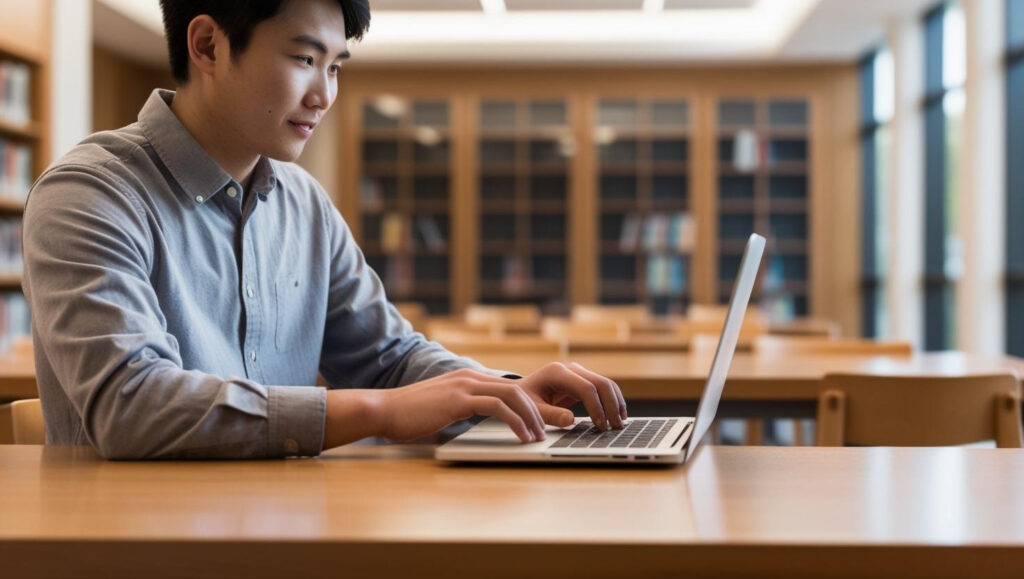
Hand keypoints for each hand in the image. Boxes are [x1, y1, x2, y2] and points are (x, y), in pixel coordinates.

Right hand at [369, 369, 547, 443]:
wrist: (383, 410)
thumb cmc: (408, 416)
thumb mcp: (442, 408)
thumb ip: (461, 410)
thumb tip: (476, 423)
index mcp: (467, 378)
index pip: (507, 388)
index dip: (527, 406)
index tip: (537, 424)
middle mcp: (469, 377)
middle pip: (516, 389)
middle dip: (536, 411)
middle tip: (545, 431)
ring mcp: (464, 386)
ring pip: (512, 396)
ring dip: (530, 417)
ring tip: (537, 436)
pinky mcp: (459, 400)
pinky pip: (497, 407)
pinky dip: (515, 422)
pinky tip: (521, 436)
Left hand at [517, 362, 627, 430]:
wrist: (521, 391)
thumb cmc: (524, 400)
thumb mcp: (533, 409)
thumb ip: (550, 415)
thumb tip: (571, 420)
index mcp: (557, 372)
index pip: (586, 388)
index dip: (596, 407)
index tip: (601, 425)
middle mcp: (571, 369)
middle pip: (600, 383)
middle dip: (611, 405)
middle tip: (616, 426)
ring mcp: (579, 373)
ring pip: (606, 384)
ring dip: (616, 403)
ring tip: (620, 422)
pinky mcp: (583, 380)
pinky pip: (603, 389)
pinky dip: (612, 401)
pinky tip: (617, 415)